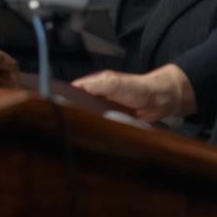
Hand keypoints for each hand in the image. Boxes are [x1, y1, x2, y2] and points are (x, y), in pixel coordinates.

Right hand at [72, 64, 193, 121]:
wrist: (159, 100)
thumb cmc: (139, 88)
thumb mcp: (116, 84)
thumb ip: (98, 85)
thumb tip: (78, 89)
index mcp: (96, 83)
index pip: (75, 89)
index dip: (65, 97)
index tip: (58, 106)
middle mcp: (99, 95)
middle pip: (80, 104)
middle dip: (75, 112)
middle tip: (68, 123)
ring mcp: (105, 107)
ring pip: (89, 116)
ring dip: (87, 121)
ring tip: (79, 130)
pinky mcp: (113, 118)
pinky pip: (101, 124)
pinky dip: (98, 128)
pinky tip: (94, 133)